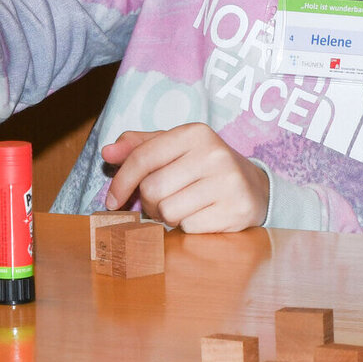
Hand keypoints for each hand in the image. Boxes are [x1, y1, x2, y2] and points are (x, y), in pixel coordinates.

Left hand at [100, 124, 267, 231]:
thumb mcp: (176, 149)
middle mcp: (214, 154)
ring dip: (168, 217)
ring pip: (168, 211)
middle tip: (162, 202)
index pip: (142, 158)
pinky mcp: (236, 209)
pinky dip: (188, 227)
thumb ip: (140, 147)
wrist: (255, 188)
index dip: (121, 182)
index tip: (113, 201)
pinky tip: (201, 216)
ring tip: (182, 208)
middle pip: (152, 189)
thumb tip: (107, 152)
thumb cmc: (204, 168)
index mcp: (195, 133)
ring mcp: (228, 183)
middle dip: (149, 203)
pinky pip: (189, 227)